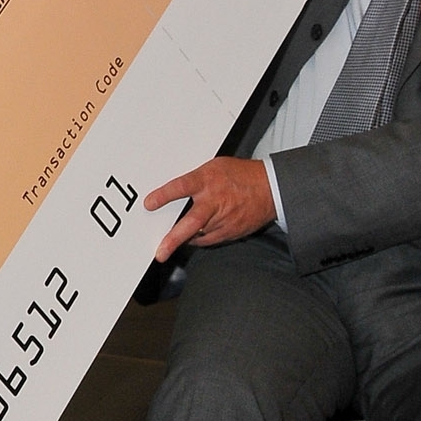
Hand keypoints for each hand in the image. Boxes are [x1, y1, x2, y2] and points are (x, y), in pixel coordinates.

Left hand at [144, 157, 274, 261]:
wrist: (271, 188)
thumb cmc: (240, 175)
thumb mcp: (214, 167)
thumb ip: (195, 180)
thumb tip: (173, 191)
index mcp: (207, 181)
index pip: (181, 187)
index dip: (164, 195)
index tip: (149, 204)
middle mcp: (214, 201)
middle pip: (191, 222)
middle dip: (173, 239)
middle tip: (160, 252)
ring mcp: (224, 219)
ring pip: (199, 235)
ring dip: (186, 236)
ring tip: (175, 237)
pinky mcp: (231, 232)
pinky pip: (210, 239)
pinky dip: (201, 238)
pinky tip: (199, 232)